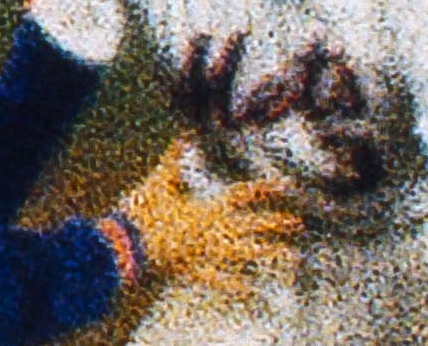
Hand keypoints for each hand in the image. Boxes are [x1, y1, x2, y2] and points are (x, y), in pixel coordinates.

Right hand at [115, 146, 301, 294]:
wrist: (128, 245)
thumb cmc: (144, 211)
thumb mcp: (159, 181)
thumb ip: (174, 159)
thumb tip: (185, 135)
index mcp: (208, 209)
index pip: (243, 195)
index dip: (265, 189)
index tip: (287, 186)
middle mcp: (214, 232)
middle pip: (252, 226)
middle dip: (276, 223)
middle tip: (299, 223)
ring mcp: (208, 254)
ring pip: (245, 255)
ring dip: (268, 254)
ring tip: (294, 256)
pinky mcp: (195, 270)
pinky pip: (219, 279)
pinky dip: (235, 285)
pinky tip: (251, 290)